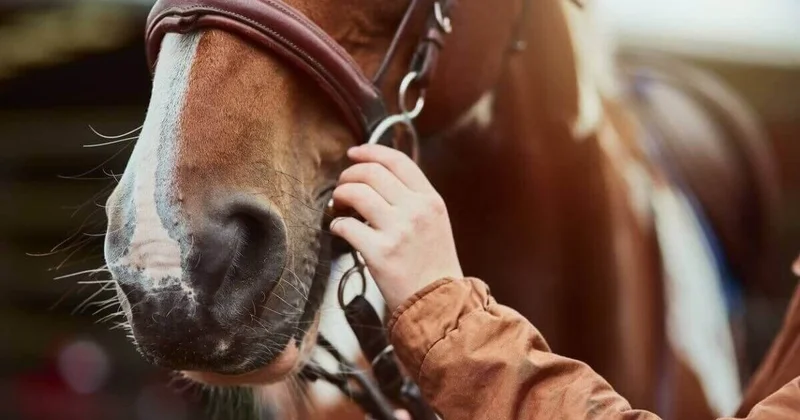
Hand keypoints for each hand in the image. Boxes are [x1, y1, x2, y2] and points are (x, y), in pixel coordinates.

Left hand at [330, 144, 462, 311]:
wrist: (440, 304)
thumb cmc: (433, 266)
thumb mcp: (434, 223)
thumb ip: (413, 199)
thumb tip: (376, 177)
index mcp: (430, 200)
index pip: (397, 161)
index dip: (371, 151)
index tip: (354, 153)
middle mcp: (416, 210)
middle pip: (371, 172)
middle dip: (349, 175)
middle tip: (342, 186)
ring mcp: (398, 231)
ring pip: (356, 193)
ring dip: (340, 196)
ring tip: (339, 206)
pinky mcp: (380, 253)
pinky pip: (346, 226)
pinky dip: (337, 225)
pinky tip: (341, 231)